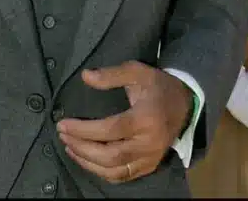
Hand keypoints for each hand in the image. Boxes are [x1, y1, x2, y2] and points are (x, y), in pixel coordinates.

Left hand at [57, 62, 192, 183]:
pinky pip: (124, 176)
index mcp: (144, 119)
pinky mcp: (150, 165)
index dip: (84, 130)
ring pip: (115, 170)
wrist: (184, 103)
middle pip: (110, 155)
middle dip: (82, 148)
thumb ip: (111, 74)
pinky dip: (103, 172)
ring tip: (70, 148)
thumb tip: (85, 76)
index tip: (63, 124)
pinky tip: (88, 161)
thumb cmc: (157, 85)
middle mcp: (148, 143)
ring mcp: (150, 158)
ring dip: (88, 163)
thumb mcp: (136, 71)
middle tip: (63, 136)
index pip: (109, 130)